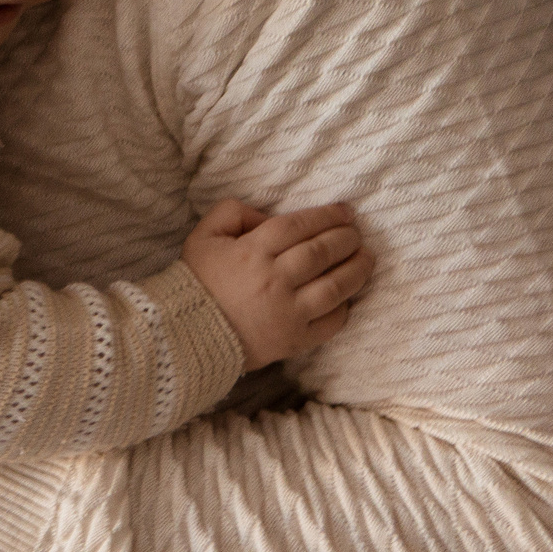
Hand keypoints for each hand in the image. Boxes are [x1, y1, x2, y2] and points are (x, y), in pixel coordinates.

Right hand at [183, 199, 373, 369]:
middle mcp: (274, 280)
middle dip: (346, 238)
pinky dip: (344, 307)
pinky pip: (331, 322)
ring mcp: (288, 312)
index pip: (298, 226)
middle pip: (322, 252)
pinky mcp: (295, 339)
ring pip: (336, 286)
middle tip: (356, 233)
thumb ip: (232, 212)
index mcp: (252, 252)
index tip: (345, 212)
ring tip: (366, 258)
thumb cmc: (196, 283)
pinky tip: (347, 296)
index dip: (327, 216)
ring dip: (357, 268)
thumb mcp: (203, 236)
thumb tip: (267, 215)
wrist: (186, 335)